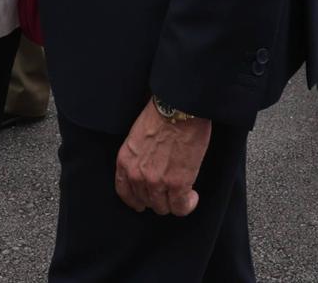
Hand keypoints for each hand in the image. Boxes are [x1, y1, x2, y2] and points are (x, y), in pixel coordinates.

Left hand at [115, 99, 211, 214]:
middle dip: (159, 198)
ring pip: (163, 207)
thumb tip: (147, 169)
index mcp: (126, 161)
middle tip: (170, 191)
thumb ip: (138, 156)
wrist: (179, 109)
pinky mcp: (177, 184)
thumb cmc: (162, 115)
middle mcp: (138, 175)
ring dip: (174, 202)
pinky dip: (188, 205)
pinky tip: (192, 197)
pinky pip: (180, 207)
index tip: (142, 203)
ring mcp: (157, 181)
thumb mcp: (137, 135)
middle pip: (146, 201)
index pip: (124, 191)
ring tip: (183, 193)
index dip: (135, 200)